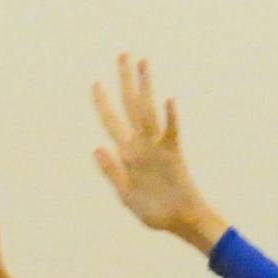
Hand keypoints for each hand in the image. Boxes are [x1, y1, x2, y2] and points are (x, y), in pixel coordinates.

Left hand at [93, 54, 227, 254]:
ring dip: (146, 87)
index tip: (95, 83)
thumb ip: (112, 173)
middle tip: (123, 55)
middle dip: (126, 82)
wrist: (182, 222)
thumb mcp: (126, 195)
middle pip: (132, 107)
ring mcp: (158, 147)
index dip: (103, 104)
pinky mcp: (174, 154)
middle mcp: (142, 145)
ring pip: (150, 111)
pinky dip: (170, 118)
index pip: (112, 123)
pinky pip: (171, 133)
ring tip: (143, 62)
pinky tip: (168, 101)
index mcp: (127, 155)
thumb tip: (97, 148)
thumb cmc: (156, 212)